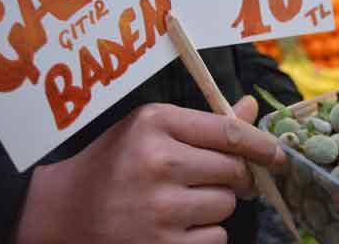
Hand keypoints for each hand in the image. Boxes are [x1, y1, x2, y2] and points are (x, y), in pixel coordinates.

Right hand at [14, 96, 283, 243]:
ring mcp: (159, 209)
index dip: (261, 144)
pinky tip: (174, 227)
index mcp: (155, 124)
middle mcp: (158, 162)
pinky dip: (203, 234)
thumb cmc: (113, 164)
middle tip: (217, 179)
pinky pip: (214, 238)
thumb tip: (251, 108)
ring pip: (226, 206)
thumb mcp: (150, 129)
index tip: (277, 154)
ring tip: (180, 203)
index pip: (228, 132)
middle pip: (234, 171)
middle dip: (234, 177)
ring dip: (215, 205)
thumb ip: (203, 122)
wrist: (61, 212)